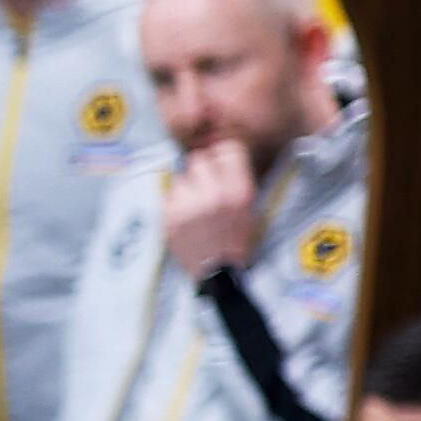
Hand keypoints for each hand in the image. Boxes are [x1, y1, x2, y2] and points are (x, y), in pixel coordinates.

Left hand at [161, 142, 255, 279]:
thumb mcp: (250, 206)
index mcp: (240, 191)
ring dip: (188, 184)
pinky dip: (177, 200)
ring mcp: (189, 204)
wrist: (218, 271)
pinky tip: (185, 212)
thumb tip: (220, 156)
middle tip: (205, 182)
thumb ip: (236, 180)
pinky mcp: (170, 215)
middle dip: (202, 168)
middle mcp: (214, 193)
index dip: (221, 153)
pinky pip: (170, 194)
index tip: (218, 160)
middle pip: (199, 159)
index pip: (228, 150)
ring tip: (195, 200)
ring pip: (182, 176)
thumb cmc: (238, 239)